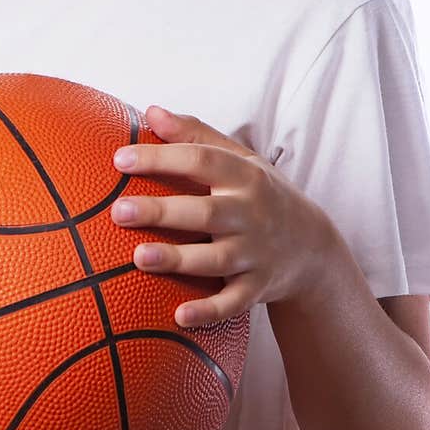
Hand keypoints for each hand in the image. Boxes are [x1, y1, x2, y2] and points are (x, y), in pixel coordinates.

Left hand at [111, 106, 334, 326]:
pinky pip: (232, 303)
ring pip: (215, 260)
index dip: (161, 158)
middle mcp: (251, 215)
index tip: (120, 159)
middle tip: (118, 211)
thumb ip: (195, 134)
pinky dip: (209, 311)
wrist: (312, 246)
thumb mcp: (239, 158)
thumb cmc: (259, 194)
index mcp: (244, 177)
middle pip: (205, 212)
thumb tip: (151, 112)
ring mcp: (255, 254)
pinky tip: (178, 317)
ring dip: (178, 260)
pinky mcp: (257, 289)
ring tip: (138, 257)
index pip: (201, 161)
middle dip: (162, 211)